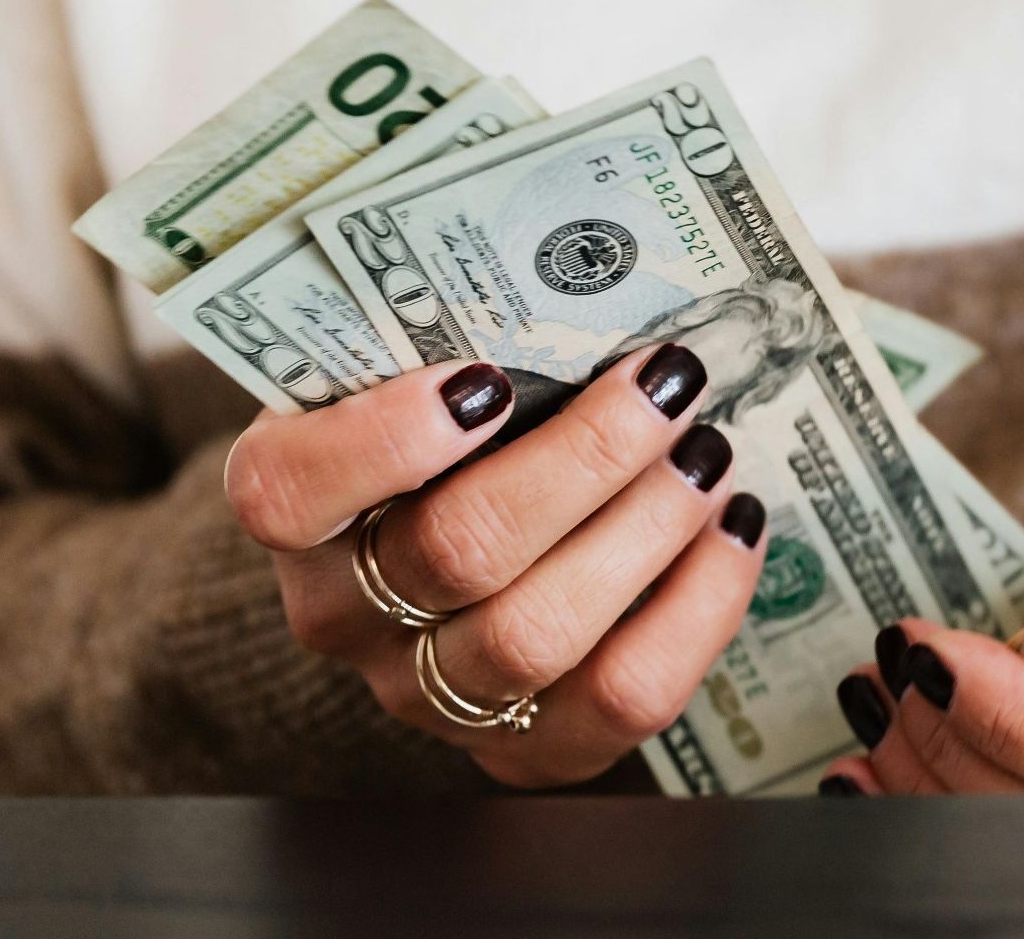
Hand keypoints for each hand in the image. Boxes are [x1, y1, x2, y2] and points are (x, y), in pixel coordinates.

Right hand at [224, 346, 766, 786]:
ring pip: (541, 634)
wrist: (431, 558)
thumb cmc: (445, 432)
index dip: (386, 441)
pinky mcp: (524, 748)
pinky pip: (622, 700)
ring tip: (708, 452)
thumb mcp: (410, 371)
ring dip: (650, 530)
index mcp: (292, 506)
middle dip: (587, 459)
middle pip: (457, 553)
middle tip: (668, 383)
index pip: (290, 493)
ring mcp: (429, 693)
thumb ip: (454, 335)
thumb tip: (587, 276)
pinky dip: (699, 607)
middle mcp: (345, 613)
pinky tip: (734, 527)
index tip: (488, 379)